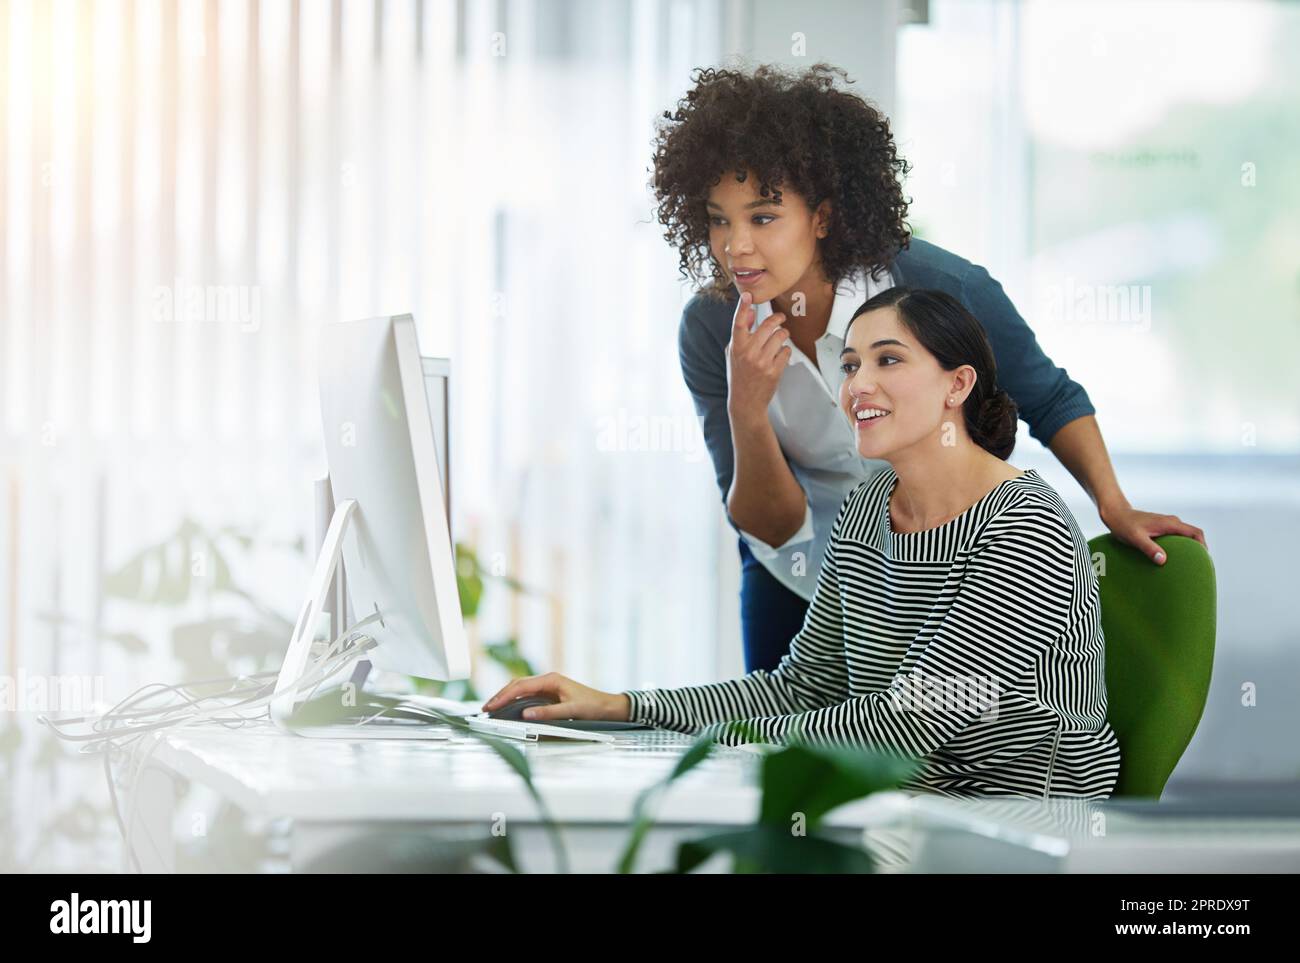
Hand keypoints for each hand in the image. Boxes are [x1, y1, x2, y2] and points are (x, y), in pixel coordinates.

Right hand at [481, 672, 630, 722]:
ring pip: (520, 689)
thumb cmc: (593, 707)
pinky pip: (527, 695)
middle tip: (486, 708)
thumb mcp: (571, 710)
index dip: (504, 696)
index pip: (521, 686)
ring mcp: (548, 686)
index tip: (492, 705)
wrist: (608, 706)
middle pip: (517, 685)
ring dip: (506, 697)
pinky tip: (508, 708)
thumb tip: (526, 714)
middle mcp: (548, 680)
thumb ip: (548, 713)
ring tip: (492, 708)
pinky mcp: (549, 694)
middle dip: (500, 695)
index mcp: (551, 679)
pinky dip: (514, 700)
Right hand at [726, 291, 789, 423]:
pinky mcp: (774, 370)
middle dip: (778, 319)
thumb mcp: (733, 353)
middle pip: (768, 325)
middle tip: (781, 318)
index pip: (738, 323)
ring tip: (781, 338)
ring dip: (784, 334)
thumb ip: (741, 333)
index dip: (743, 307)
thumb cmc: (738, 376)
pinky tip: (780, 355)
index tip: (747, 295)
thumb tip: (749, 313)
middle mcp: (748, 353)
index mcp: (736, 347)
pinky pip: (786, 351)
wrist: (745, 402)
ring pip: (780, 336)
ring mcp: (762, 362)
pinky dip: (785, 351)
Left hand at [1099, 501, 1206, 564]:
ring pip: (1185, 535)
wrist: (1115, 513)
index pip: (1195, 533)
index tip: (1204, 560)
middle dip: (1198, 549)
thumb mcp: (1135, 538)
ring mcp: (1167, 524)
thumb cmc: (1124, 525)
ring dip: (1189, 547)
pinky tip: (1173, 558)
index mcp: (1169, 524)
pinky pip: (1176, 536)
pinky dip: (1180, 546)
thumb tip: (1163, 560)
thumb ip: (1149, 548)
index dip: (1203, 546)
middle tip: (1198, 565)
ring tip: (1188, 564)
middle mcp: (1171, 522)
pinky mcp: (1161, 527)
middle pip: (1193, 535)